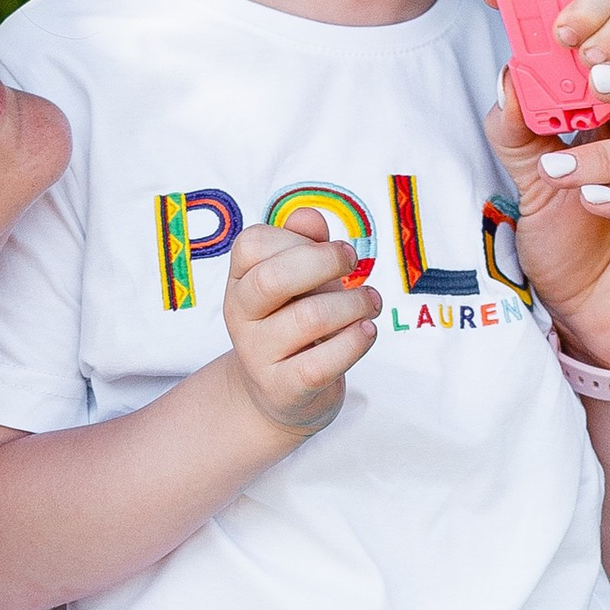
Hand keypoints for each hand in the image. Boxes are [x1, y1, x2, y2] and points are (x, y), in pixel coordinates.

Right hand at [222, 210, 378, 438]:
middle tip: (354, 264)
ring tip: (370, 303)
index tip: (333, 249)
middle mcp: (240, 316)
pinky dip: (354, 342)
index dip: (298, 239)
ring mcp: (258, 355)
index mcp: (239, 281)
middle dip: (325, 262)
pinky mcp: (283, 388)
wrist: (281, 393)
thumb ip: (304, 243)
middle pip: (274, 278)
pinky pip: (321, 363)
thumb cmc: (296, 324)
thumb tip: (308, 216)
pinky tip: (366, 331)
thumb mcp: (300, 279)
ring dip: (353, 304)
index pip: (254, 243)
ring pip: (309, 318)